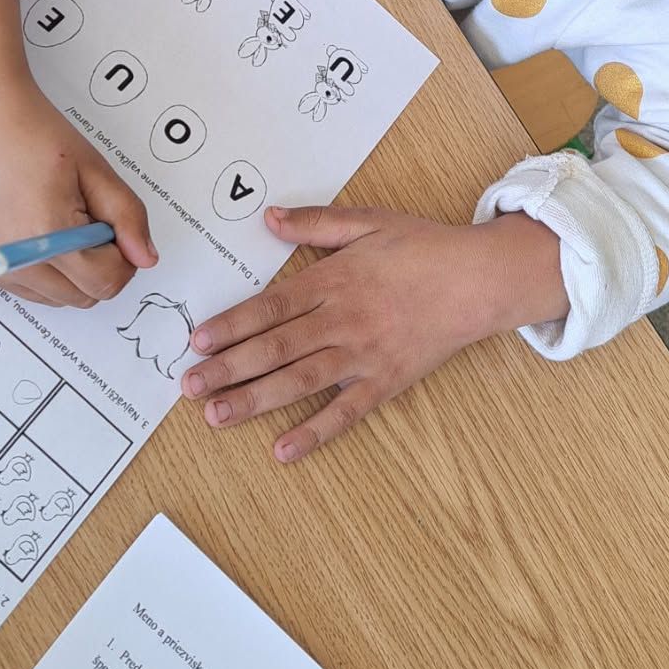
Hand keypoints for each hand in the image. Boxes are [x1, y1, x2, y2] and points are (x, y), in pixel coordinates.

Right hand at [0, 0, 154, 309]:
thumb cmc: (34, 132)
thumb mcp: (95, 170)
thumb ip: (127, 217)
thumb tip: (146, 259)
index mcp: (44, 238)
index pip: (105, 282)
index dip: (123, 257)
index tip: (116, 226)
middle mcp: (10, 263)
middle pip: (81, 298)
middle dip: (99, 265)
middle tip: (89, 218)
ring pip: (54, 298)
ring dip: (71, 272)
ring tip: (59, 218)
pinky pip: (25, 288)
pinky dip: (42, 270)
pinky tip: (36, 226)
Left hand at [180, 204, 564, 461]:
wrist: (480, 279)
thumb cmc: (424, 247)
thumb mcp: (367, 221)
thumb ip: (315, 224)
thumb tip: (267, 218)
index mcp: (334, 280)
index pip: (272, 306)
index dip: (233, 324)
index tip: (198, 340)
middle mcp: (343, 320)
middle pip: (277, 348)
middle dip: (229, 368)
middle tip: (189, 386)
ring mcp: (364, 355)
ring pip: (301, 382)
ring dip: (256, 401)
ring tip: (217, 416)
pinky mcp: (386, 381)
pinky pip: (346, 413)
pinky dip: (315, 433)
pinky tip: (283, 450)